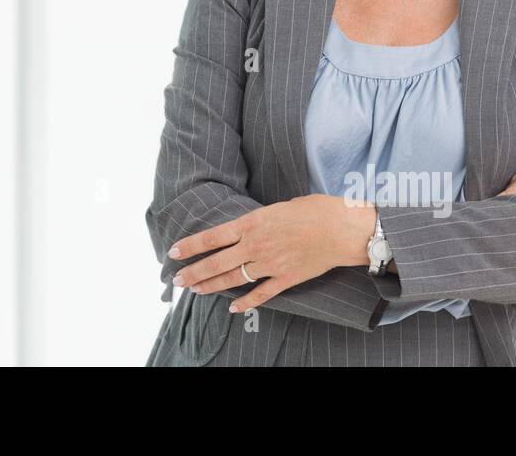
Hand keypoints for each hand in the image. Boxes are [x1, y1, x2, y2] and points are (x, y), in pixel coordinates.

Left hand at [167, 194, 374, 313]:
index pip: (212, 237)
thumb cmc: (314, 210)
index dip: (191, 246)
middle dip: (194, 272)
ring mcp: (270, 264)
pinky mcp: (286, 279)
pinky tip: (232, 308)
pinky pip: (261, 294)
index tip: (173, 252)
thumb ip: (259, 221)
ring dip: (211, 286)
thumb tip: (248, 228)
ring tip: (195, 290)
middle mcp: (255, 245)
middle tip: (177, 280)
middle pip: (217, 263)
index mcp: (252, 223)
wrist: (341, 228)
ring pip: (233, 279)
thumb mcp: (278, 207)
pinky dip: (245, 303)